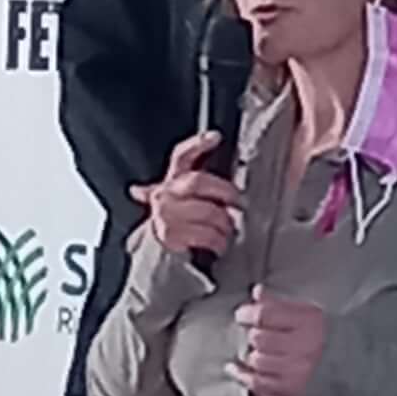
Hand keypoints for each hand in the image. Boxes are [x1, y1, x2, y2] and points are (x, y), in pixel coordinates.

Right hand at [133, 131, 240, 263]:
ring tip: (230, 230)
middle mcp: (164, 195)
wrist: (156, 258)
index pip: (182, 157)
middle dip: (225, 191)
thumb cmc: (179, 226)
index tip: (215, 137)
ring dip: (224, 223)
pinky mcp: (170, 235)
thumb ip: (193, 186)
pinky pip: (205, 234)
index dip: (197, 144)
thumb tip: (199, 166)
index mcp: (171, 182)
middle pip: (198, 181)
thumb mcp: (182, 203)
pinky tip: (220, 245)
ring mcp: (165, 214)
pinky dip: (218, 241)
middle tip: (240, 202)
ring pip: (207, 211)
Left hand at [233, 287, 326, 395]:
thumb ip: (279, 303)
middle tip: (256, 334)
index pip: (265, 315)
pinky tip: (236, 368)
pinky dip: (244, 376)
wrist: (347, 364)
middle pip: (259, 339)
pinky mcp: (291, 389)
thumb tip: (257, 292)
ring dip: (252, 355)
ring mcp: (298, 370)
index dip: (247, 313)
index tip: (242, 314)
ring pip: (257, 361)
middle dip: (252, 335)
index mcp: (308, 322)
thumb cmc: (322, 335)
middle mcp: (304, 347)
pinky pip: (259, 383)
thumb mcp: (305, 312)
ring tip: (259, 350)